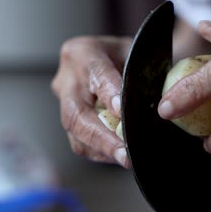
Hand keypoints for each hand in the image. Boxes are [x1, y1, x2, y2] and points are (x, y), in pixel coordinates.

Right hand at [51, 36, 131, 167]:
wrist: (113, 59)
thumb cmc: (128, 56)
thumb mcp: (137, 56)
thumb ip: (137, 77)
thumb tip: (147, 107)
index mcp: (83, 53)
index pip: (96, 74)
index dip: (108, 94)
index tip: (122, 112)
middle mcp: (67, 78)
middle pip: (75, 113)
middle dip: (101, 137)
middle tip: (124, 154)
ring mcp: (63, 101)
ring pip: (75, 132)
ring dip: (101, 149)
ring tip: (126, 158)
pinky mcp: (69, 120)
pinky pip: (79, 142)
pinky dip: (101, 152)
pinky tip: (119, 156)